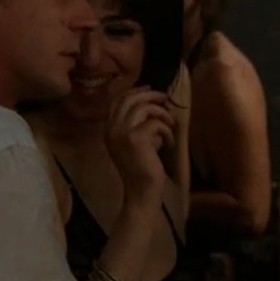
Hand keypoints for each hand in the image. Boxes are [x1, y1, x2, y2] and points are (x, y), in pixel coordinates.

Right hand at [104, 87, 175, 207]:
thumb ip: (138, 124)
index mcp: (108, 129)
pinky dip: (167, 131)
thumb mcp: (135, 142)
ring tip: (171, 125)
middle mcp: (112, 129)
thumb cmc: (142, 168)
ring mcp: (122, 133)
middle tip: (165, 99)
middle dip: (150, 96)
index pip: (118, 101)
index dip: (135, 92)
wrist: (142, 191)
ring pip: (144, 108)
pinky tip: (170, 143)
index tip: (150, 90)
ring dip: (162, 114)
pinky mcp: (136, 139)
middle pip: (130, 99)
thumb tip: (153, 104)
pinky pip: (156, 124)